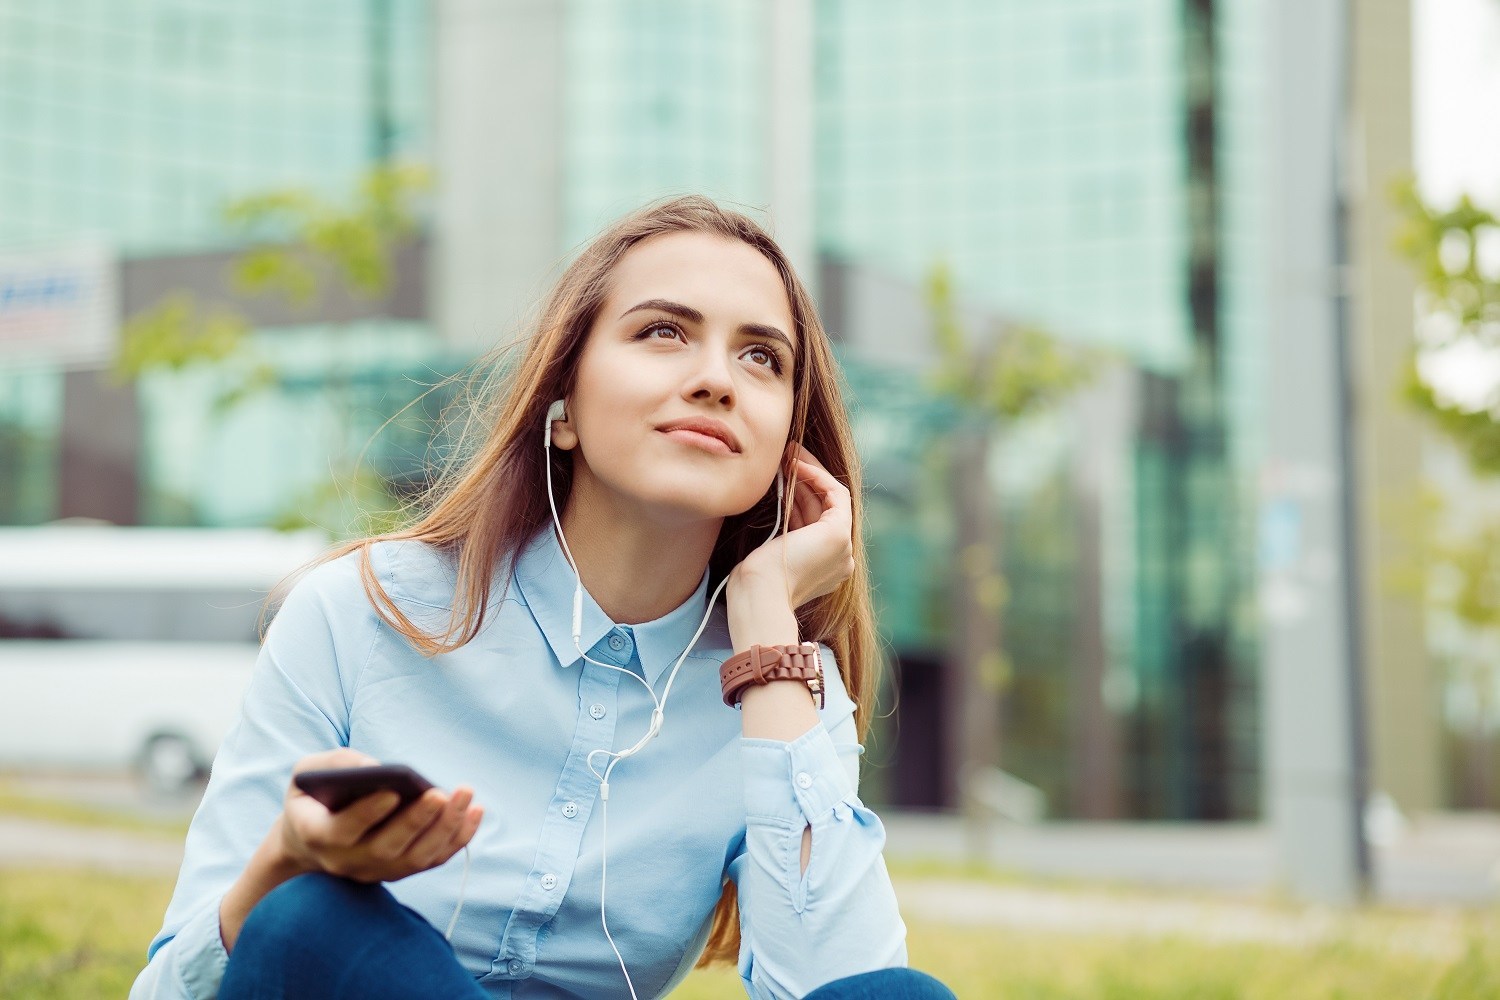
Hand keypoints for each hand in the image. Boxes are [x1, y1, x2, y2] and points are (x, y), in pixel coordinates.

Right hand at [275, 749, 482, 883]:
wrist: (311, 839)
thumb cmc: (313, 796)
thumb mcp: (308, 773)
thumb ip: (336, 765)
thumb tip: (376, 768)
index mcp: (318, 835)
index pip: (342, 831)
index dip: (367, 814)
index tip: (391, 792)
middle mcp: (347, 861)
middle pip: (385, 849)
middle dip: (415, 821)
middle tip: (438, 793)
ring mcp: (375, 871)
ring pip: (414, 859)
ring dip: (444, 829)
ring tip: (465, 796)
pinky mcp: (399, 871)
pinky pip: (433, 860)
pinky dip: (457, 839)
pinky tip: (474, 812)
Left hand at [733, 443, 854, 609]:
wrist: (759, 595)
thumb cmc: (754, 580)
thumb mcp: (770, 550)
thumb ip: (781, 530)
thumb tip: (778, 498)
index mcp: (822, 570)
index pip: (812, 524)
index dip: (797, 496)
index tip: (780, 474)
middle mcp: (838, 561)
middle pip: (821, 509)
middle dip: (803, 480)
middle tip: (784, 455)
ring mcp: (842, 549)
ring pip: (830, 499)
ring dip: (810, 472)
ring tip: (788, 452)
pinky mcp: (839, 534)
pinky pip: (835, 495)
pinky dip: (817, 476)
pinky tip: (796, 464)